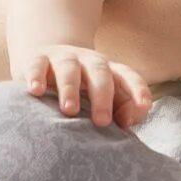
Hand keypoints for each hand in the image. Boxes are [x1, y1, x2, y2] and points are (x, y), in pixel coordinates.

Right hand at [19, 43, 151, 127]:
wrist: (47, 60)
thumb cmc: (82, 91)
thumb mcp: (104, 99)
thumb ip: (122, 111)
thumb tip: (126, 122)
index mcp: (109, 71)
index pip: (128, 76)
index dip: (138, 89)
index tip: (145, 106)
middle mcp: (88, 62)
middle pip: (100, 72)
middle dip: (102, 96)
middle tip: (102, 122)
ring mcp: (62, 58)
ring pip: (69, 68)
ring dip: (70, 88)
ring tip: (69, 110)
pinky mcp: (37, 59)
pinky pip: (37, 65)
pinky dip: (36, 77)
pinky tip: (36, 92)